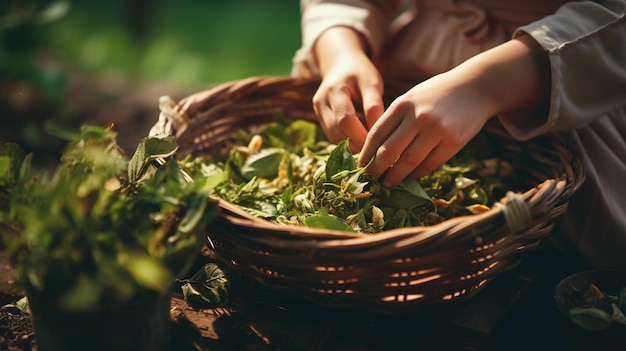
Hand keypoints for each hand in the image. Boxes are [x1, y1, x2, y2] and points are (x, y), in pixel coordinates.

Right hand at [311, 27, 384, 151]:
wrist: (340, 63)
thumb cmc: (360, 72)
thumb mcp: (371, 82)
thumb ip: (374, 105)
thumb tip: (378, 132)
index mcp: (335, 90)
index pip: (345, 119)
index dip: (361, 135)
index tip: (380, 144)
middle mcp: (321, 102)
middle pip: (336, 132)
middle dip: (356, 145)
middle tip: (376, 152)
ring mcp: (317, 111)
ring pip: (332, 138)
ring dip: (350, 147)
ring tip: (370, 150)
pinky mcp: (318, 117)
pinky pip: (331, 136)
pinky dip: (345, 142)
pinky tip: (360, 144)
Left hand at [357, 35, 550, 187]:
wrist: (475, 87)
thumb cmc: (437, 94)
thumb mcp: (411, 98)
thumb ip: (394, 119)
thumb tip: (374, 149)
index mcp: (403, 104)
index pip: (376, 134)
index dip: (366, 153)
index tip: (360, 166)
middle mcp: (418, 117)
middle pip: (389, 151)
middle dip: (376, 169)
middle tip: (371, 179)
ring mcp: (437, 130)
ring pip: (409, 162)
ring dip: (396, 176)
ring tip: (388, 182)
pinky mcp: (453, 142)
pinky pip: (430, 164)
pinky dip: (417, 173)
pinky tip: (410, 176)